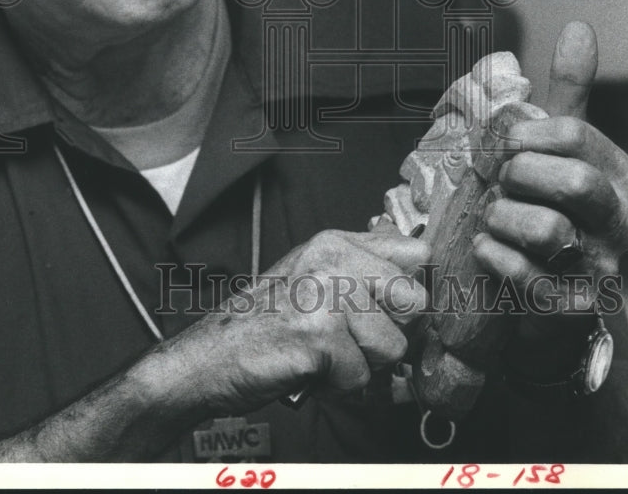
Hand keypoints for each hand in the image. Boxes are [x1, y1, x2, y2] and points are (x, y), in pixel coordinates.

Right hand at [159, 227, 429, 413]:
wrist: (210, 357)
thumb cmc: (262, 323)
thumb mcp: (314, 276)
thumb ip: (362, 265)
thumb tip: (418, 258)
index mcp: (335, 242)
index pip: (415, 253)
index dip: (409, 289)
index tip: (391, 307)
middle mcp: (333, 260)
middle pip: (414, 302)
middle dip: (388, 332)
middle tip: (350, 337)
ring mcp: (326, 296)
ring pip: (392, 346)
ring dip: (361, 364)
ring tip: (324, 353)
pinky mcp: (319, 336)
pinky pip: (361, 376)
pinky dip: (338, 385)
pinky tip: (309, 367)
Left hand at [472, 21, 627, 376]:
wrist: (559, 293)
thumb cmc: (561, 209)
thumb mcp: (569, 147)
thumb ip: (571, 91)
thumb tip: (578, 30)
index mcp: (622, 174)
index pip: (574, 135)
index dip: (525, 134)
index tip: (506, 144)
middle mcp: (621, 221)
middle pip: (571, 181)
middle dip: (518, 175)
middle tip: (503, 184)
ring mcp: (600, 267)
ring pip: (544, 229)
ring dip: (502, 219)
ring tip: (498, 219)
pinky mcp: (570, 306)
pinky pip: (520, 274)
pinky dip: (492, 256)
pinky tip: (491, 249)